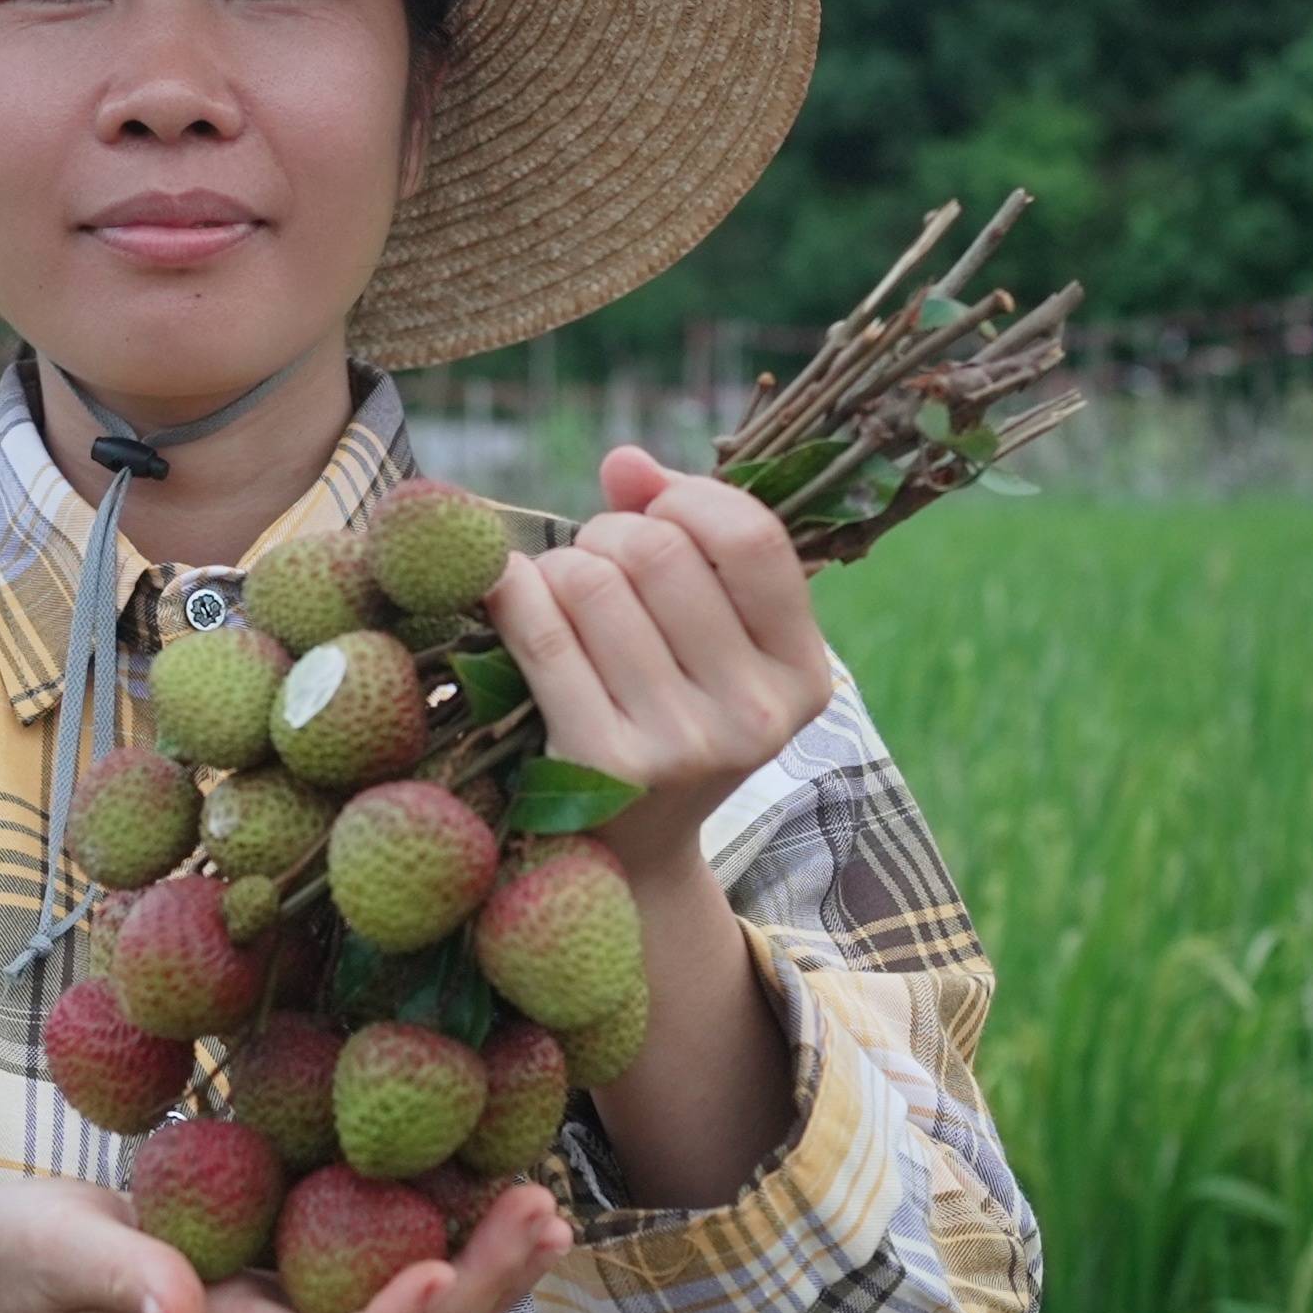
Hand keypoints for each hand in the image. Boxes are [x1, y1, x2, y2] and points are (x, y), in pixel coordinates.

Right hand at [0, 1173, 578, 1312]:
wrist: (33, 1257)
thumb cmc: (37, 1257)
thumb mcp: (62, 1256)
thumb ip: (122, 1282)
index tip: (438, 1264)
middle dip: (481, 1289)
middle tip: (543, 1217)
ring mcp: (304, 1290)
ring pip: (419, 1298)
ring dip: (489, 1261)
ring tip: (548, 1203)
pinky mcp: (310, 1246)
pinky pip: (398, 1247)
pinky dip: (456, 1217)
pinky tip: (495, 1165)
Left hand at [484, 444, 832, 874]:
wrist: (626, 850)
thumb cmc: (671, 708)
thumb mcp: (711, 635)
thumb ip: (685, 534)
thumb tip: (624, 462)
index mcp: (803, 675)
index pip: (753, 538)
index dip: (690, 496)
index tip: (657, 503)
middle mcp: (754, 715)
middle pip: (660, 551)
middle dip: (612, 532)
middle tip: (598, 560)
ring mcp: (679, 745)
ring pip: (592, 582)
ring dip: (561, 566)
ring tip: (564, 594)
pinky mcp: (600, 764)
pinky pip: (540, 630)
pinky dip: (513, 592)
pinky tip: (509, 593)